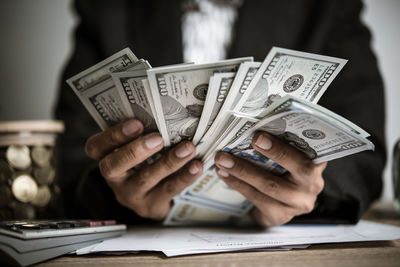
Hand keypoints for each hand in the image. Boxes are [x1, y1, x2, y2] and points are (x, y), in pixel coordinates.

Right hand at [85, 119, 202, 219]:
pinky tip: (196, 166)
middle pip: (114, 166)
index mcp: (106, 157)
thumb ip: (142, 133)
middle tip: (158, 138)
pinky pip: (168, 190)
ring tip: (188, 148)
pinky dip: (184, 177)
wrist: (152, 197)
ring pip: (146, 179)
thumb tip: (166, 109)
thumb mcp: (135, 146)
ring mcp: (131, 194)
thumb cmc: (143, 162)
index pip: (96, 147)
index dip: (113, 135)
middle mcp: (114, 177)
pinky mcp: (151, 206)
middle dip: (136, 151)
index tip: (136, 123)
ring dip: (168, 162)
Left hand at [214, 131, 325, 226]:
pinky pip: (257, 199)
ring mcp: (298, 203)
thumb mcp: (289, 154)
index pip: (303, 154)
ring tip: (222, 162)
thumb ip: (281, 142)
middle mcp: (312, 185)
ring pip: (267, 187)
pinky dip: (238, 184)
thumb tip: (251, 126)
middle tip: (228, 153)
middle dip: (253, 163)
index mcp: (316, 164)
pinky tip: (225, 174)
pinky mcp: (281, 215)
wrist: (284, 200)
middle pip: (281, 176)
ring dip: (241, 173)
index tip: (257, 137)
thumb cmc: (286, 168)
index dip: (279, 148)